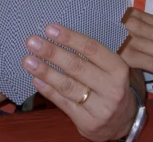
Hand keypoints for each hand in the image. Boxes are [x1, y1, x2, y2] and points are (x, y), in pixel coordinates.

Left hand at [23, 24, 135, 141]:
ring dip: (45, 72)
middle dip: (52, 53)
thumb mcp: (111, 69)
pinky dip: (48, 90)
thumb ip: (92, 56)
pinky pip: (63, 103)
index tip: (50, 29)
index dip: (70, 38)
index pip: (92, 49)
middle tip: (32, 42)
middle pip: (77, 67)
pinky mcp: (87, 123)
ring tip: (28, 60)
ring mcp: (100, 108)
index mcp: (118, 69)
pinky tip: (35, 79)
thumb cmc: (111, 86)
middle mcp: (112, 89)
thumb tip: (59, 35)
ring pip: (68, 86)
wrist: (124, 121)